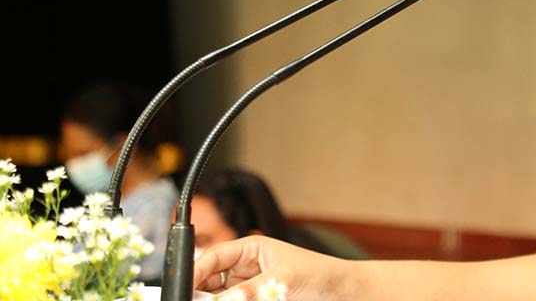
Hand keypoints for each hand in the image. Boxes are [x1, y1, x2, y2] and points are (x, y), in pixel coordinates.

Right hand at [193, 235, 354, 299]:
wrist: (342, 293)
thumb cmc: (319, 275)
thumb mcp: (282, 281)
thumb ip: (250, 291)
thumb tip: (222, 299)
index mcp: (251, 249)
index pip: (214, 257)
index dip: (195, 271)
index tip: (183, 288)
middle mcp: (246, 268)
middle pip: (210, 281)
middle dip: (200, 292)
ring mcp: (249, 287)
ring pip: (219, 296)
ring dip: (212, 300)